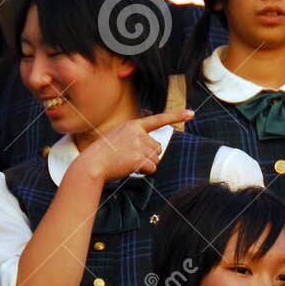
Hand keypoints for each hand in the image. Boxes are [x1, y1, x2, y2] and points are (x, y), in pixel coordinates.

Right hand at [75, 109, 192, 183]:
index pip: (158, 119)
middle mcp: (138, 132)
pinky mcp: (139, 157)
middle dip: (149, 155)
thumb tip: (155, 148)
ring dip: (146, 164)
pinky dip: (144, 172)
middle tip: (131, 157)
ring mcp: (138, 144)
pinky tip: (130, 168)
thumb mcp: (118, 137)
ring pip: (156, 158)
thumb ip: (136, 137)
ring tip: (128, 162)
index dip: (176, 116)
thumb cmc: (104, 154)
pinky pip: (152, 168)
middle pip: (158, 147)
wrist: (93, 163)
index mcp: (133, 125)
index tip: (191, 113)